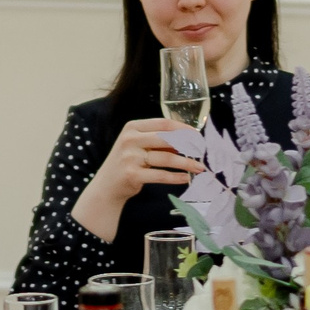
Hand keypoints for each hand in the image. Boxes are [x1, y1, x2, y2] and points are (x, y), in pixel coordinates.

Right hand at [88, 119, 207, 208]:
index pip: (163, 123)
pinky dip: (176, 177)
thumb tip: (188, 140)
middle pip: (166, 138)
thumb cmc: (128, 163)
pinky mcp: (132, 174)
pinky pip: (161, 175)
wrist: (107, 186)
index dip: (182, 128)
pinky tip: (186, 178)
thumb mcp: (139, 146)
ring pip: (166, 158)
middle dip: (188, 145)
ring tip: (199, 168)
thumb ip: (159, 141)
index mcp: (132, 127)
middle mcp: (130, 139)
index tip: (197, 135)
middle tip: (201, 151)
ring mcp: (130, 157)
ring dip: (186, 163)